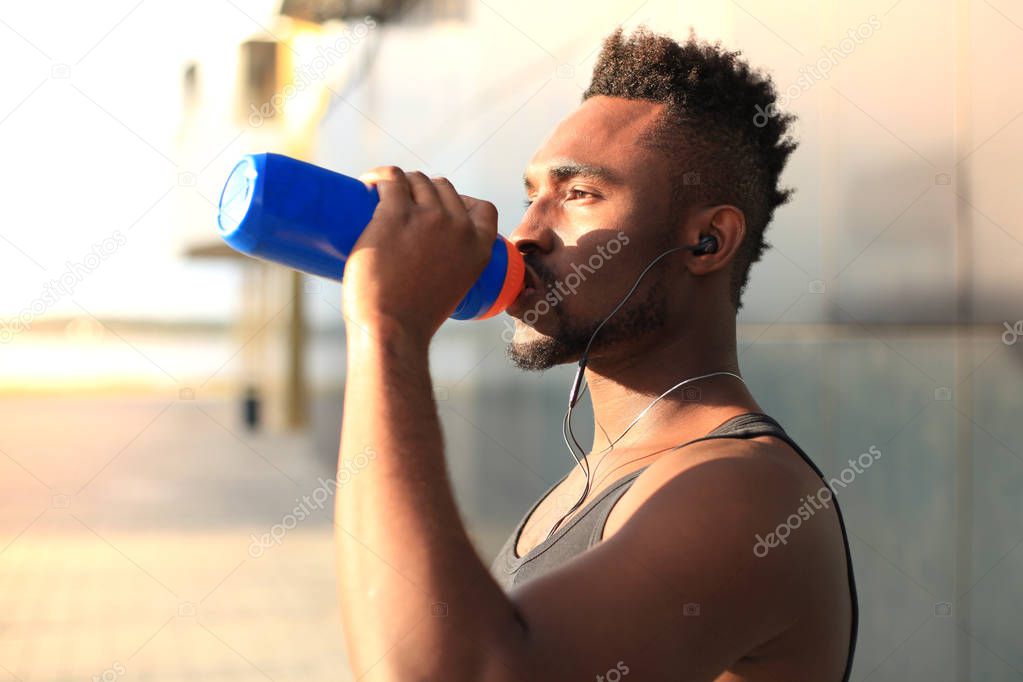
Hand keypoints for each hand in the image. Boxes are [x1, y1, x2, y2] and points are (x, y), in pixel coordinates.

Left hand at [341, 167, 497, 344]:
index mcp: (479, 247)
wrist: (393, 330)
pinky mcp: (394, 214)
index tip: (440, 209)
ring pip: (416, 179)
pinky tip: (366, 182)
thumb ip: (448, 274)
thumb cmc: (414, 320)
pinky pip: (390, 178)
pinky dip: (378, 175)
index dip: (461, 202)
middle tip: (400, 205)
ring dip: (400, 181)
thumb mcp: (452, 292)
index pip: (483, 208)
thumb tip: (422, 269)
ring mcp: (427, 217)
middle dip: (423, 190)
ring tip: (380, 194)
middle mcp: (458, 227)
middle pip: (443, 188)